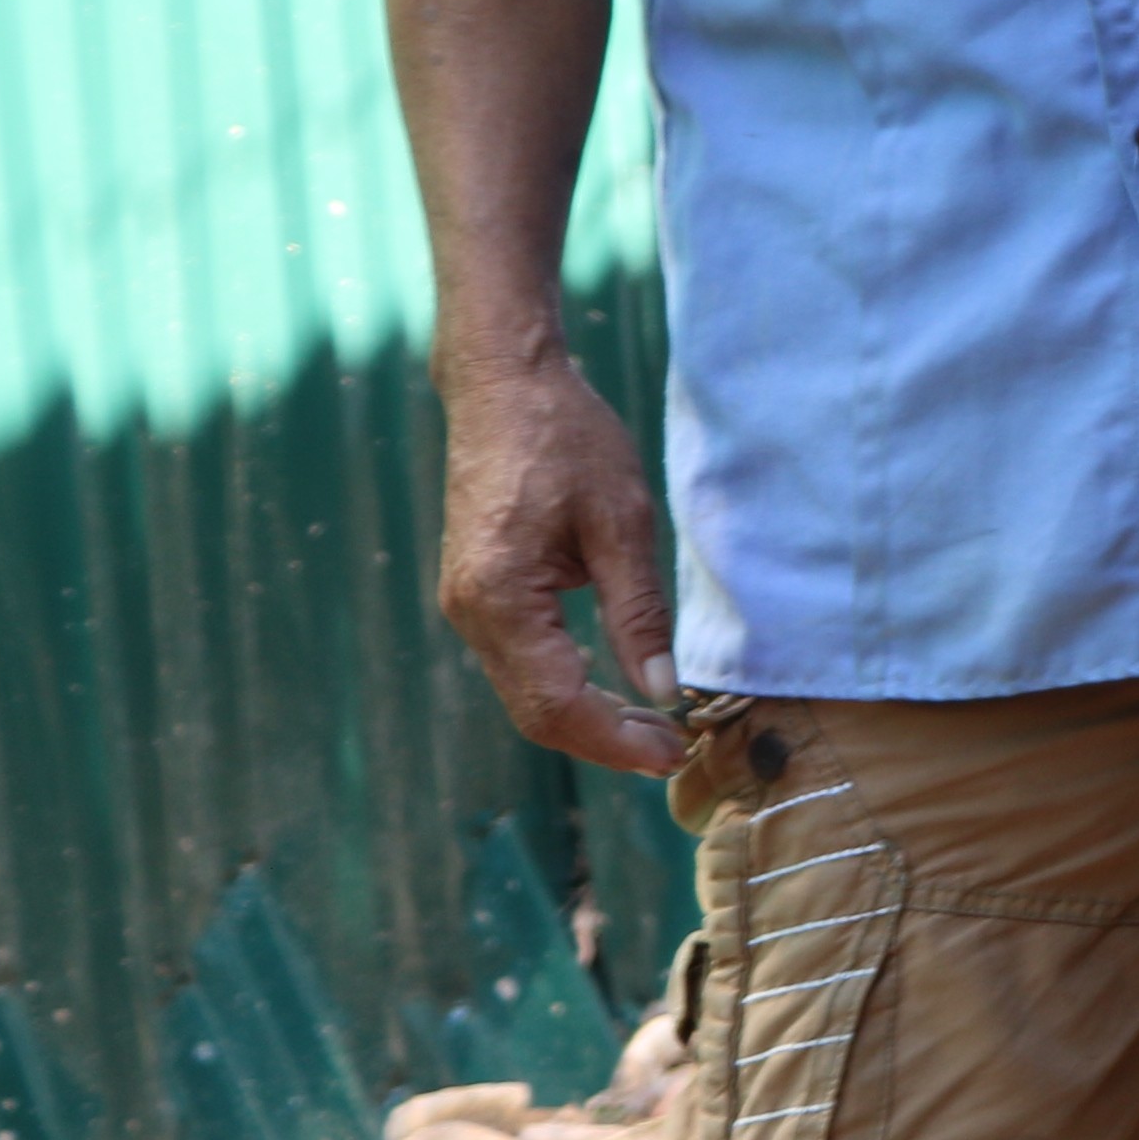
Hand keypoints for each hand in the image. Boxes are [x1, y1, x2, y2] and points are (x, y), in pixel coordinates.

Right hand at [434, 342, 684, 775]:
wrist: (504, 386)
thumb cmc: (565, 439)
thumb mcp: (622, 522)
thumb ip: (639, 612)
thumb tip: (663, 688)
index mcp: (499, 598)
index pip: (556, 703)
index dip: (615, 738)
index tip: (672, 753)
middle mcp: (469, 612)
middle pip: (535, 711)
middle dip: (604, 740)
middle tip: (671, 752)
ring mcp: (466, 605)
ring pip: (525, 693)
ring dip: (587, 718)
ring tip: (654, 728)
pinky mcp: (477, 594)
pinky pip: (520, 663)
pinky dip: (567, 687)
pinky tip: (615, 688)